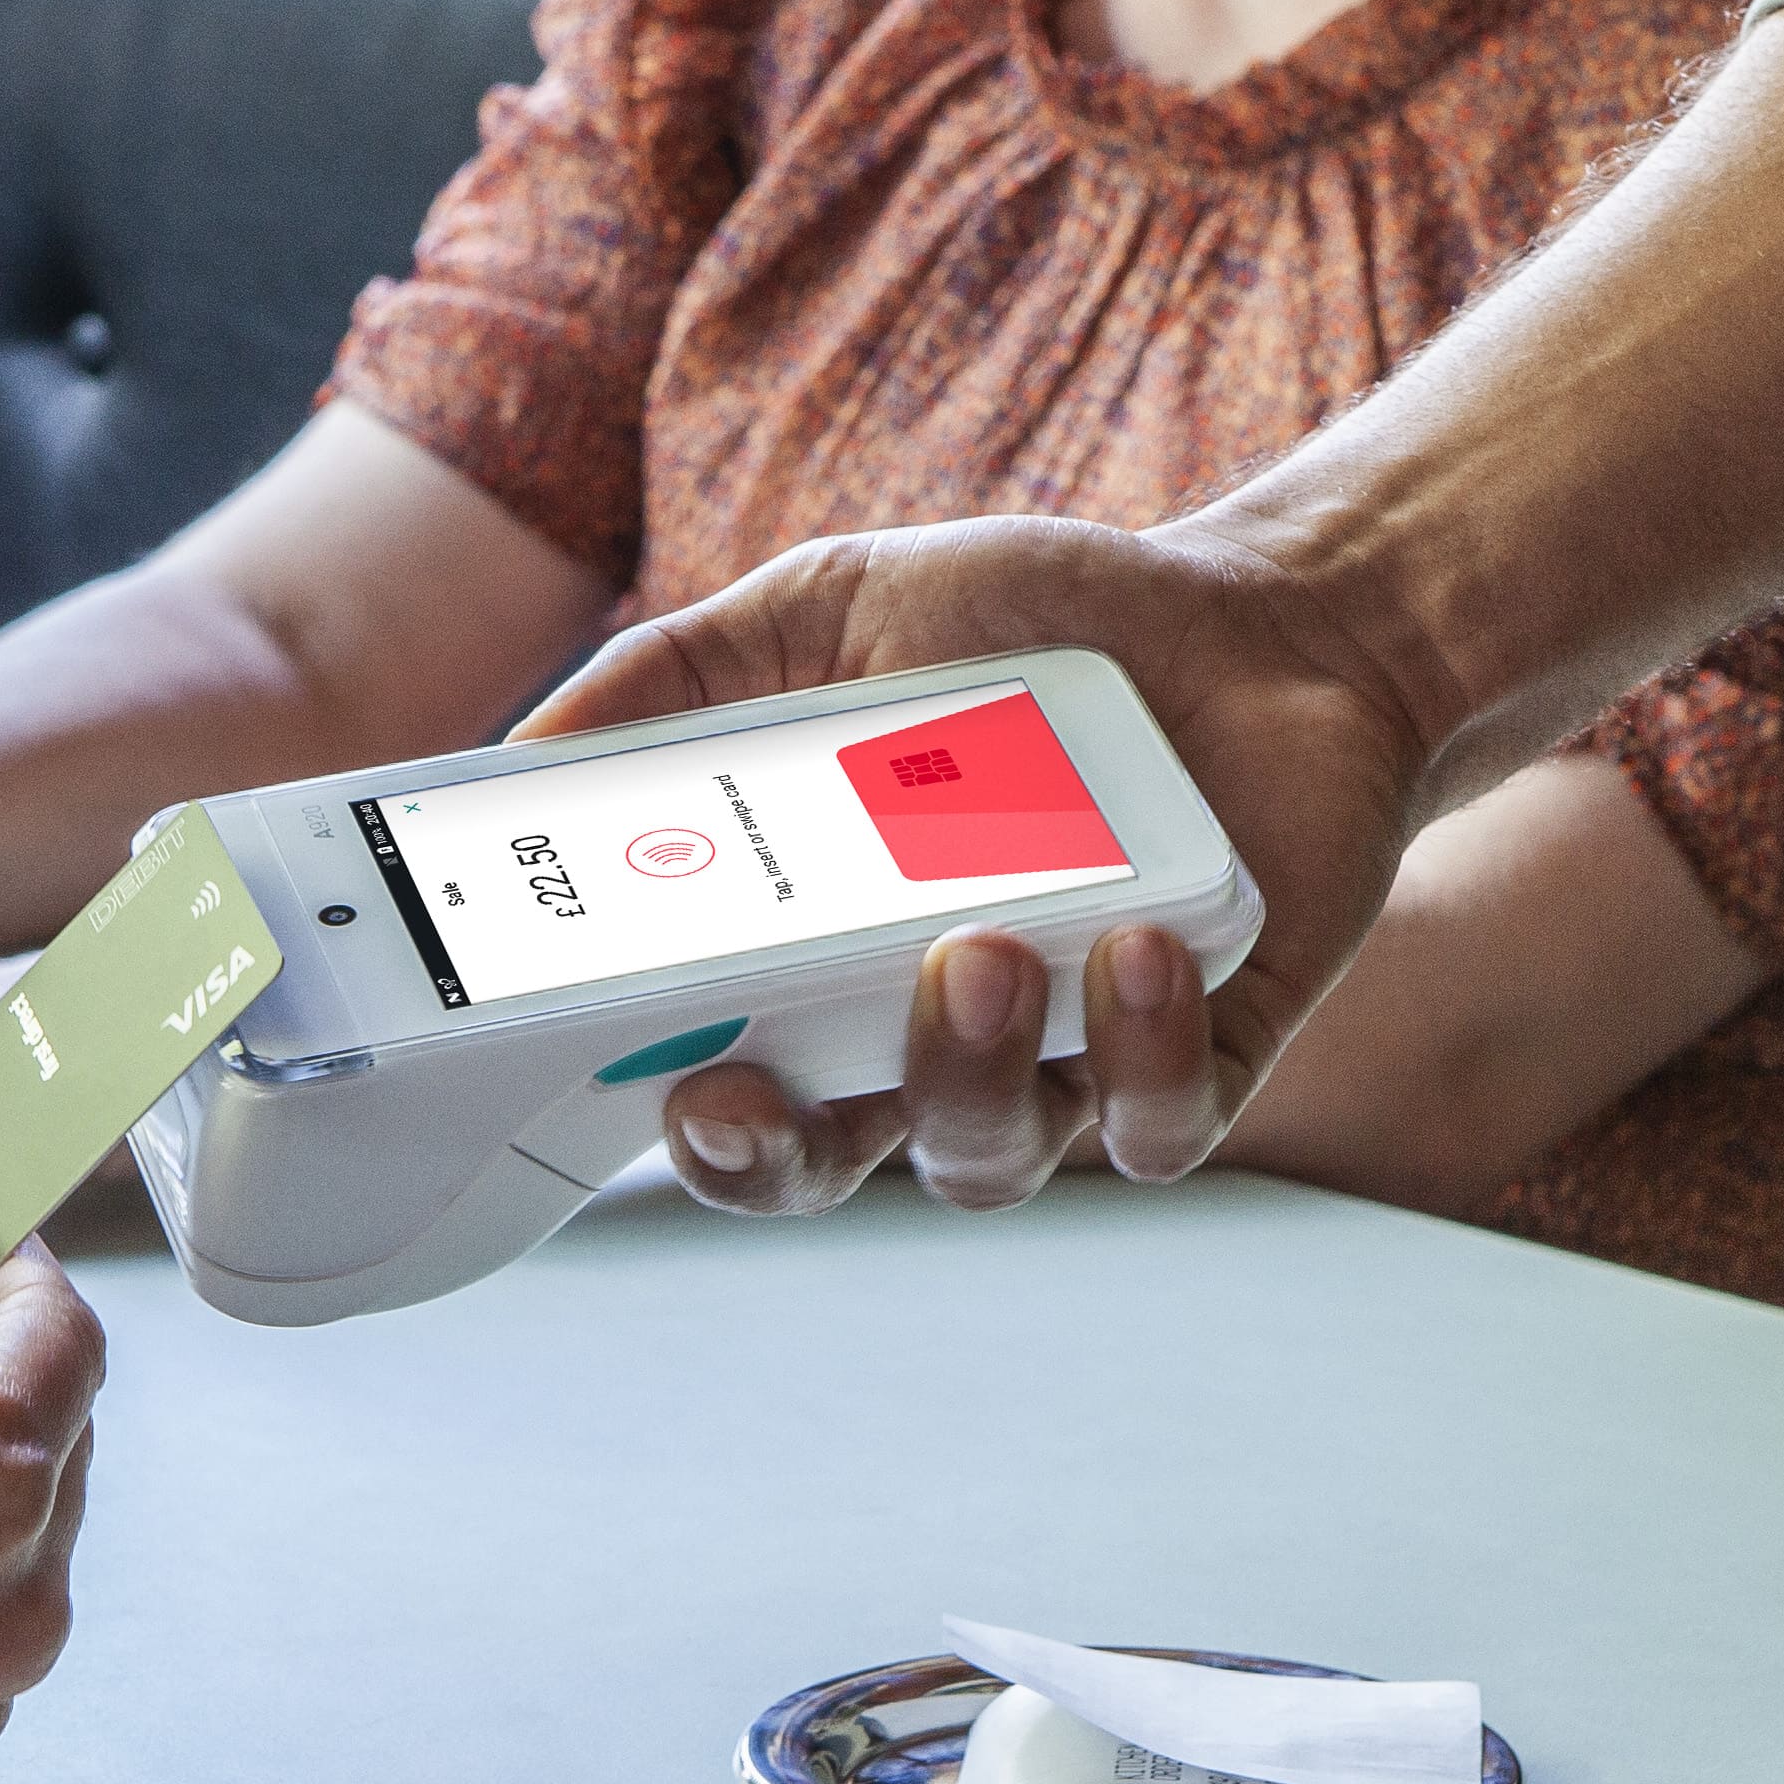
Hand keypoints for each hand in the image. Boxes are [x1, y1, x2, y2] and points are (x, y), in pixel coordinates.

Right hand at [519, 514, 1435, 1213]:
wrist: (1268, 623)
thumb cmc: (1041, 629)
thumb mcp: (830, 613)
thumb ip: (674, 677)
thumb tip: (515, 753)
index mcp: (821, 964)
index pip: (718, 1089)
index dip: (672, 1119)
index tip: (640, 1075)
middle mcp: (927, 1040)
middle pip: (818, 1169)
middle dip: (767, 1160)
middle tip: (740, 1091)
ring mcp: (1065, 1062)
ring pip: (981, 1156)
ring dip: (961, 1072)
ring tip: (976, 947)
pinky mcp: (1204, 1058)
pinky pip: (1153, 1124)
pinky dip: (1139, 1055)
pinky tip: (1136, 946)